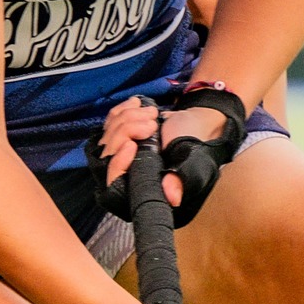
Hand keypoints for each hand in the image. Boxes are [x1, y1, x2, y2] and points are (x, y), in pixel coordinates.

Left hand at [97, 97, 233, 211]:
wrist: (196, 122)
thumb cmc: (193, 144)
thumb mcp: (190, 162)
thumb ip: (179, 179)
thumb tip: (172, 199)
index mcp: (142, 187)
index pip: (115, 181)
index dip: (118, 163)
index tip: (131, 145)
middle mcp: (127, 173)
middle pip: (108, 155)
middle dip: (127, 132)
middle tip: (151, 123)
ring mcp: (120, 153)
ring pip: (108, 136)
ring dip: (128, 118)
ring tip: (152, 113)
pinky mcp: (118, 135)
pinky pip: (110, 122)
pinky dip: (122, 110)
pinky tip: (137, 104)